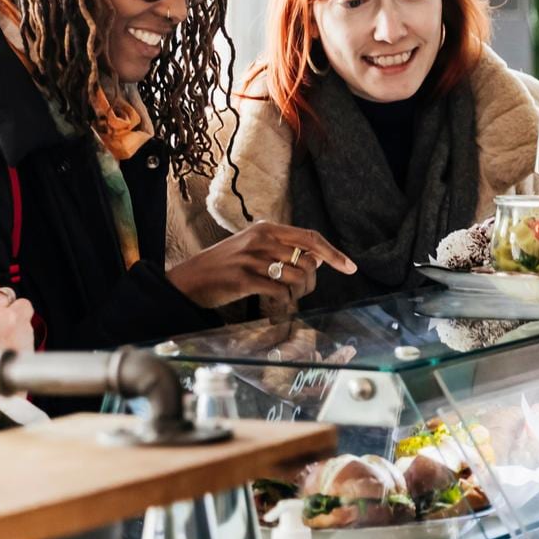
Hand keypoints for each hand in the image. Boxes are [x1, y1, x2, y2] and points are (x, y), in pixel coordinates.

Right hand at [167, 222, 355, 307]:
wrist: (188, 280)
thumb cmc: (224, 266)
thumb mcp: (252, 247)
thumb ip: (281, 249)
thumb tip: (317, 258)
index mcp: (266, 228)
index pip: (310, 237)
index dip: (333, 252)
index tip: (350, 267)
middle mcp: (261, 239)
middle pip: (307, 260)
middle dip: (311, 281)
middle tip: (301, 293)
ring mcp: (251, 258)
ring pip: (296, 277)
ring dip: (297, 295)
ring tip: (286, 301)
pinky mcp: (243, 278)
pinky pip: (279, 292)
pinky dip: (284, 304)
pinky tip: (278, 310)